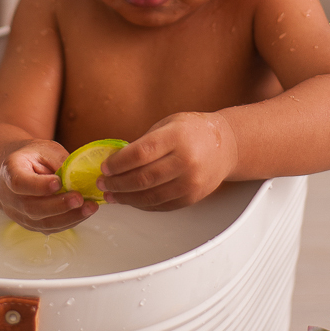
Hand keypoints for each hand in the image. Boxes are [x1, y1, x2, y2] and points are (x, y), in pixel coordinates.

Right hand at [0, 140, 98, 232]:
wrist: (22, 168)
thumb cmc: (35, 156)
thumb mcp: (46, 150)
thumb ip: (59, 162)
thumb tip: (79, 177)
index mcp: (10, 172)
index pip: (19, 183)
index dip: (38, 186)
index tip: (58, 182)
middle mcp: (9, 196)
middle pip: (32, 208)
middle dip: (59, 205)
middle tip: (79, 198)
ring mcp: (18, 214)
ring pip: (42, 223)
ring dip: (69, 217)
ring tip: (89, 207)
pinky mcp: (31, 224)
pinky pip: (50, 228)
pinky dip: (70, 221)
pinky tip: (84, 212)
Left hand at [97, 112, 237, 210]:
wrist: (227, 146)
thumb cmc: (192, 131)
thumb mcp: (168, 125)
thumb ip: (144, 143)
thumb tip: (115, 163)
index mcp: (177, 137)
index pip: (140, 153)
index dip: (118, 163)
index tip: (104, 167)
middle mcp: (186, 161)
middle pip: (143, 177)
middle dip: (117, 183)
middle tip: (102, 183)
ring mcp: (191, 182)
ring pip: (151, 196)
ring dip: (126, 198)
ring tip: (110, 195)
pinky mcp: (192, 197)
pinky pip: (162, 205)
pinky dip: (142, 204)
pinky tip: (130, 199)